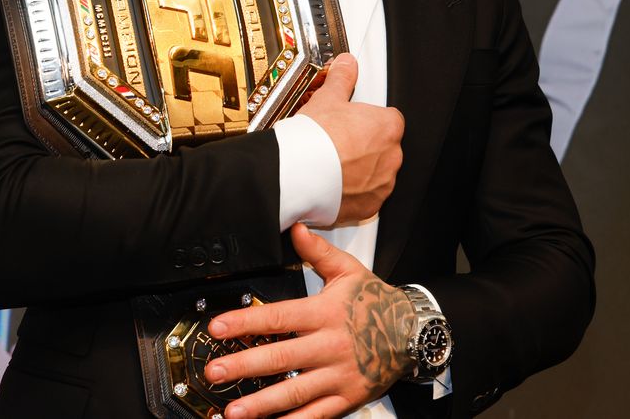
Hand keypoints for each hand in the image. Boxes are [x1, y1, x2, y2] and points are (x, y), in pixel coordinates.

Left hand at [203, 223, 415, 418]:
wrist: (414, 333)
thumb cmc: (376, 302)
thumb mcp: (349, 270)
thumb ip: (318, 251)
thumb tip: (296, 229)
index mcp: (324, 313)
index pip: (279, 316)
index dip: (247, 322)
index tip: (218, 328)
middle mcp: (329, 345)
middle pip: (281, 357)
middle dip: (245, 366)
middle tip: (215, 372)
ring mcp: (338, 375)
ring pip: (296, 392)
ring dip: (262, 404)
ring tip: (233, 411)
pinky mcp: (347, 398)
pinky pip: (317, 414)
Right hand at [298, 54, 403, 223]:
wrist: (298, 175)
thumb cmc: (315, 139)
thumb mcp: (328, 98)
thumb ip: (342, 79)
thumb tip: (347, 64)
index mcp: (388, 128)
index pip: (388, 119)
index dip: (367, 120)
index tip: (352, 123)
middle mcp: (391, 157)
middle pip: (382, 147)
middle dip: (364, 146)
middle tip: (337, 143)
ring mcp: (381, 184)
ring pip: (374, 174)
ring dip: (359, 170)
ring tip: (332, 164)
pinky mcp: (368, 207)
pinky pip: (364, 198)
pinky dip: (352, 193)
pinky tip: (332, 184)